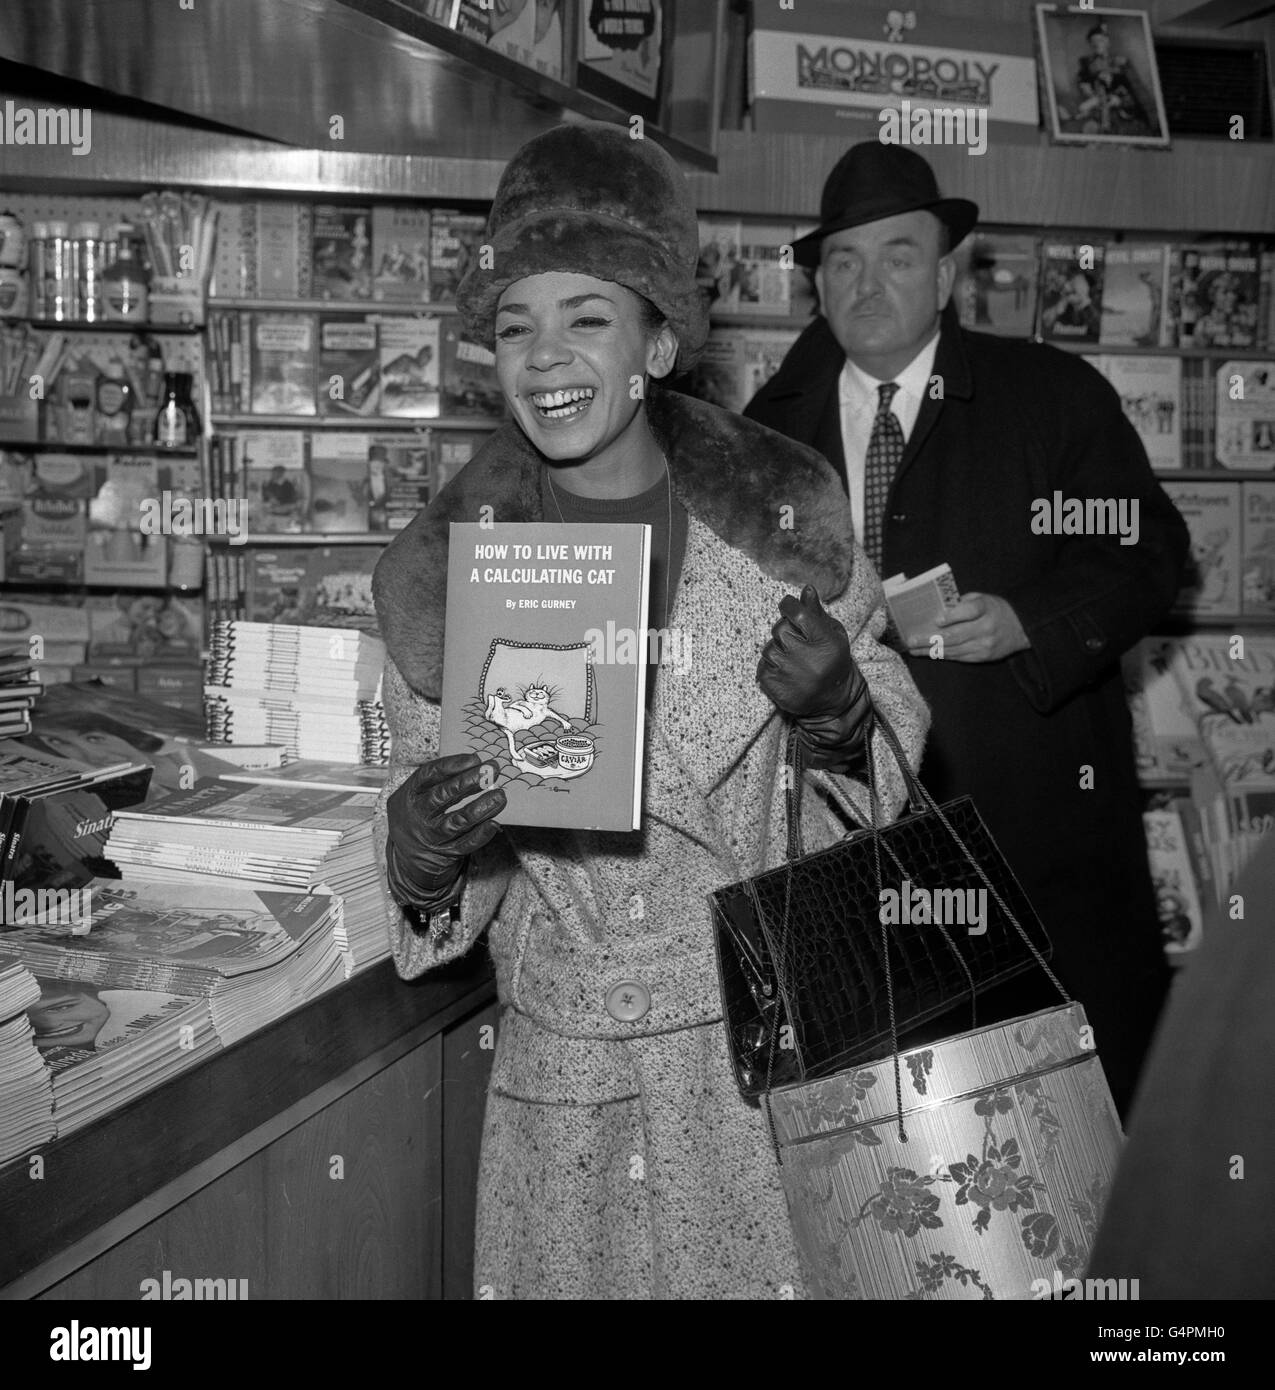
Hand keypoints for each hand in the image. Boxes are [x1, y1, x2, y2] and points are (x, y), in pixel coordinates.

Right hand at [385, 753, 505, 908]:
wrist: (405, 857)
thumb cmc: (418, 815)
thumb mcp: (416, 794)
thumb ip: (441, 779)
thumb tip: (476, 762)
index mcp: (410, 794)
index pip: (429, 775)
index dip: (452, 765)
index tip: (475, 759)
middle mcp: (418, 815)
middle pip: (443, 796)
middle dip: (469, 782)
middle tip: (491, 771)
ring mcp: (431, 836)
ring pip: (457, 821)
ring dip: (480, 808)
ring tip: (500, 796)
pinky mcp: (445, 853)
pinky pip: (465, 845)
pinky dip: (481, 835)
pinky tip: (494, 823)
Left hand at [757, 584, 855, 717]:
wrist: (834, 701)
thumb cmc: (833, 661)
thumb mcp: (832, 635)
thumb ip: (817, 612)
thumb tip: (806, 589)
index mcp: (825, 642)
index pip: (799, 614)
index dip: (789, 606)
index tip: (788, 605)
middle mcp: (807, 658)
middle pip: (780, 629)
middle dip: (785, 630)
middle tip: (796, 640)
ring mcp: (790, 674)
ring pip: (769, 648)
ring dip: (777, 650)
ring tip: (793, 659)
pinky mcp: (776, 687)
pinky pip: (762, 666)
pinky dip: (771, 666)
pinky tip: (786, 672)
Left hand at [906, 592, 1028, 662]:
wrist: (1021, 628)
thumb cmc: (994, 609)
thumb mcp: (982, 599)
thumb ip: (961, 604)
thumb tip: (934, 611)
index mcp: (986, 608)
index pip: (969, 611)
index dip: (952, 616)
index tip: (937, 620)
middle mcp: (986, 627)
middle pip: (955, 635)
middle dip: (930, 639)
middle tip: (911, 640)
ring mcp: (984, 645)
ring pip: (953, 649)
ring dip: (930, 650)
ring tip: (913, 649)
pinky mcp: (982, 657)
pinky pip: (958, 657)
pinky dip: (942, 655)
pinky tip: (928, 653)